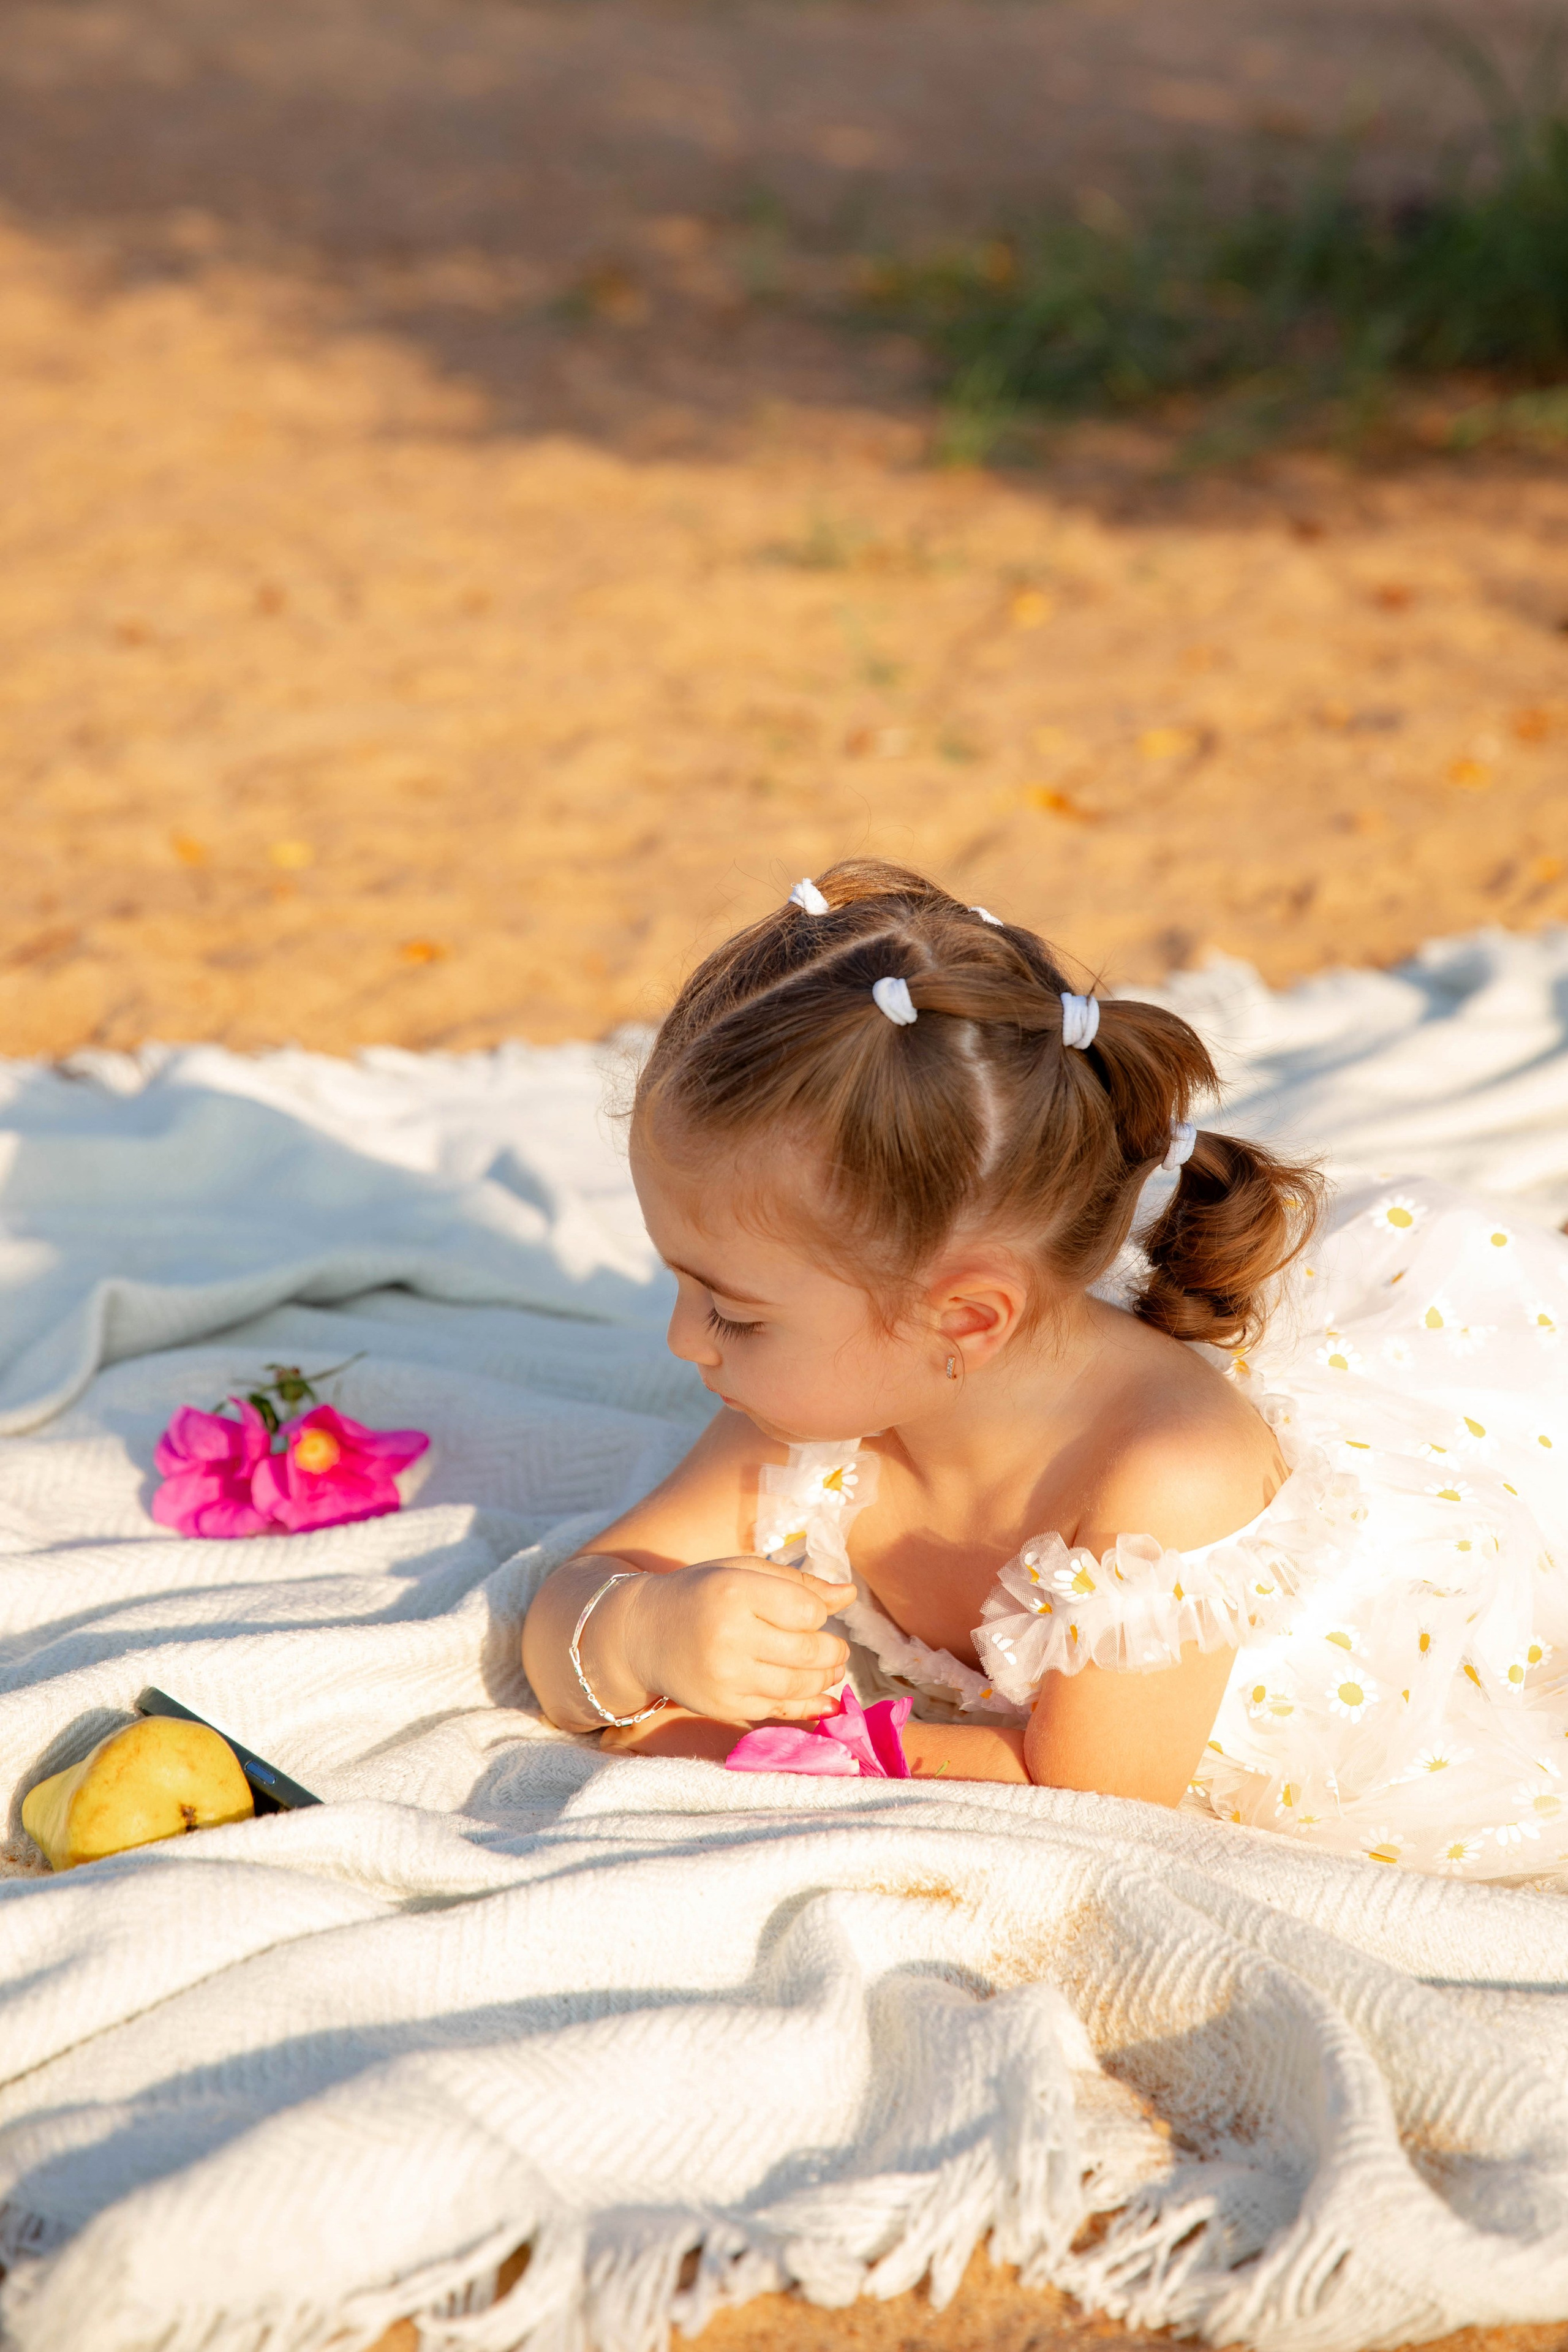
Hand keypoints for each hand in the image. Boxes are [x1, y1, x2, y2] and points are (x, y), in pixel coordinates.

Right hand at [604, 1556, 853, 1726]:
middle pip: (809, 1652)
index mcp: (736, 1592)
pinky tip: (825, 1700)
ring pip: (798, 1685)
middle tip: (837, 1649)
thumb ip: (798, 1583)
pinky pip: (778, 1710)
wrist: (641, 1634)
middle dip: (833, 1652)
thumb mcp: (742, 1572)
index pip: (807, 1612)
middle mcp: (730, 1636)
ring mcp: (725, 1677)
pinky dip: (808, 1706)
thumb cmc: (700, 1594)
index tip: (810, 1614)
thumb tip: (850, 1595)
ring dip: (825, 1679)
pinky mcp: (722, 1706)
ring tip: (831, 1669)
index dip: (819, 1614)